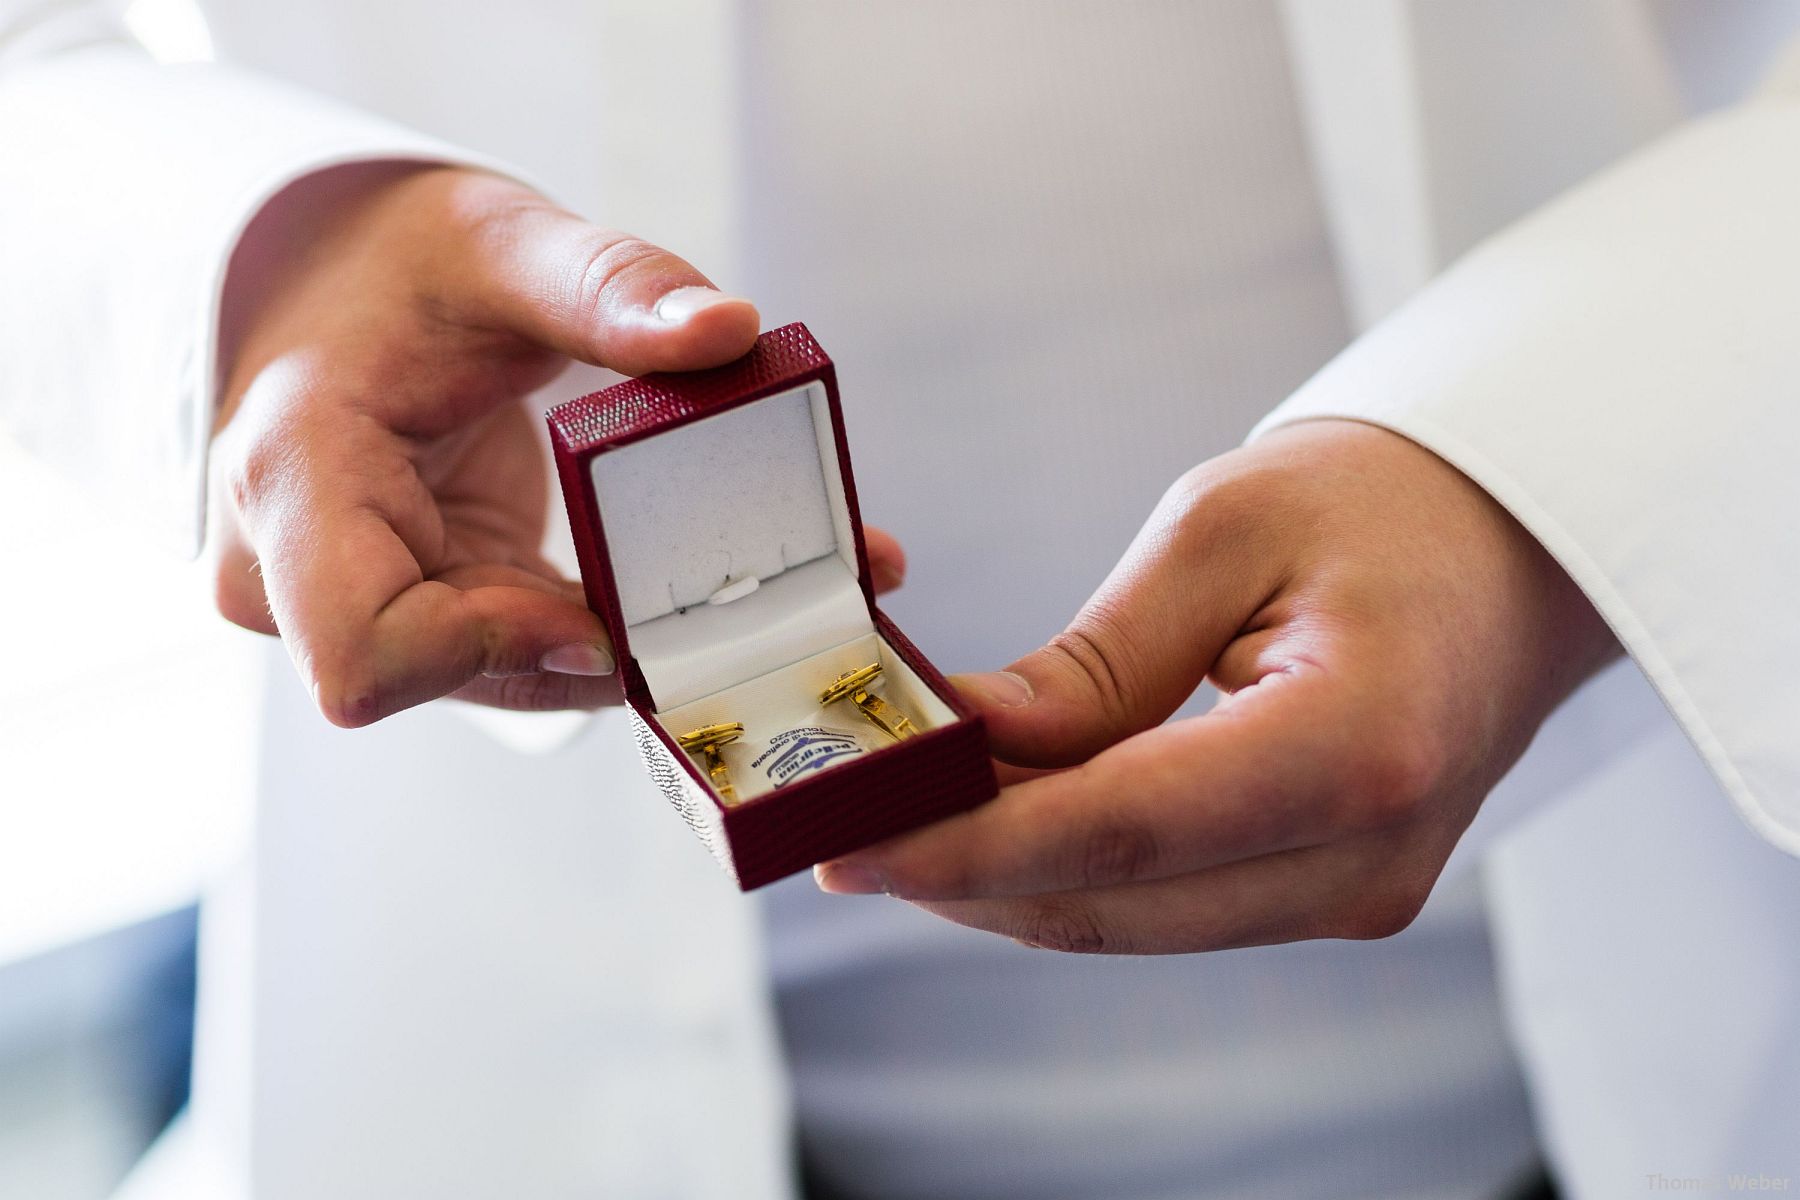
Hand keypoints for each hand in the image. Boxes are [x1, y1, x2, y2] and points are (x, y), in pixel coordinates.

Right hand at [211, 164, 903, 725]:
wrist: (339, 274)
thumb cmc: (396, 259)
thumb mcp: (504, 245)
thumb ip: (611, 286)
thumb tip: (726, 329)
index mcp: (290, 473)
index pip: (367, 654)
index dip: (497, 654)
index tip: (602, 614)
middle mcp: (287, 562)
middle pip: (439, 678)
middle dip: (562, 649)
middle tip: (673, 590)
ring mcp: (335, 600)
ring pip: (482, 680)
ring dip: (578, 642)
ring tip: (657, 568)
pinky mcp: (402, 609)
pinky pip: (500, 660)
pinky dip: (572, 632)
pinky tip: (623, 577)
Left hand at [816, 420, 1617, 952]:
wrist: (1511, 548)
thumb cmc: (1382, 506)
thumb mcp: (1224, 531)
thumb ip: (1094, 661)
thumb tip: (963, 739)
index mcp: (1359, 748)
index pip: (1124, 831)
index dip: (971, 849)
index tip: (849, 844)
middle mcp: (1368, 855)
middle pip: (1114, 900)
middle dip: (961, 874)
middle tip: (836, 829)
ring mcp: (1355, 890)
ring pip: (1130, 918)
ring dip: (1004, 879)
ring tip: (893, 817)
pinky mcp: (1328, 889)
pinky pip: (1167, 902)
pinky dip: (1070, 869)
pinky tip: (993, 819)